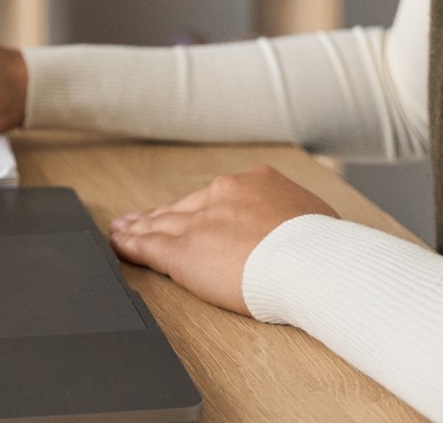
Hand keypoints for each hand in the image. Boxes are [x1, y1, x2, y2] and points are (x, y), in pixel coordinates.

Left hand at [107, 164, 339, 314]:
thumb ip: (290, 215)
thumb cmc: (323, 247)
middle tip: (137, 219)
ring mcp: (199, 221)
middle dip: (160, 215)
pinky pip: (148, 246)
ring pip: (161, 224)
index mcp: (254, 182)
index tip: (185, 212)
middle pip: (183, 207)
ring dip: (138, 228)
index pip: (215, 197)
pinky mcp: (183, 251)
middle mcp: (221, 194)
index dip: (196, 207)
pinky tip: (119, 244)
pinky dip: (130, 245)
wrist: (311, 261)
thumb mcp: (312, 216)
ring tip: (121, 230)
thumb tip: (296, 225)